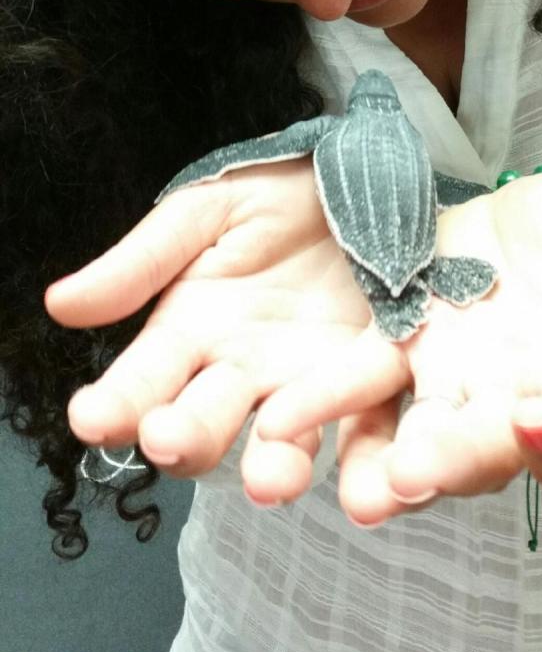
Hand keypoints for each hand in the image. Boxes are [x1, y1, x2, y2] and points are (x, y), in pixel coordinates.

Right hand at [45, 157, 370, 495]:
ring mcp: (303, 386)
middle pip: (201, 426)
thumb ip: (143, 260)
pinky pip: (362, 428)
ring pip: (279, 447)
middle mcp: (239, 372)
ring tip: (272, 478)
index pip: (140, 382)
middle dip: (183, 439)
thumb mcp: (206, 211)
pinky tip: (360, 472)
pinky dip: (360, 457)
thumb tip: (62, 304)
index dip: (114, 403)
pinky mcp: (369, 386)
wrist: (365, 173)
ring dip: (272, 468)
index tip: (94, 417)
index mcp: (188, 331)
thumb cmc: (277, 190)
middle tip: (169, 437)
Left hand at [253, 171, 541, 524]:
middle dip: (448, 462)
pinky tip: (282, 418)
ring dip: (372, 458)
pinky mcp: (391, 350)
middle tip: (411, 471)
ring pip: (409, 435)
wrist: (532, 228)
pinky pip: (356, 386)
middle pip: (481, 456)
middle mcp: (505, 407)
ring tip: (339, 478)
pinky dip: (323, 403)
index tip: (538, 416)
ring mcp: (443, 385)